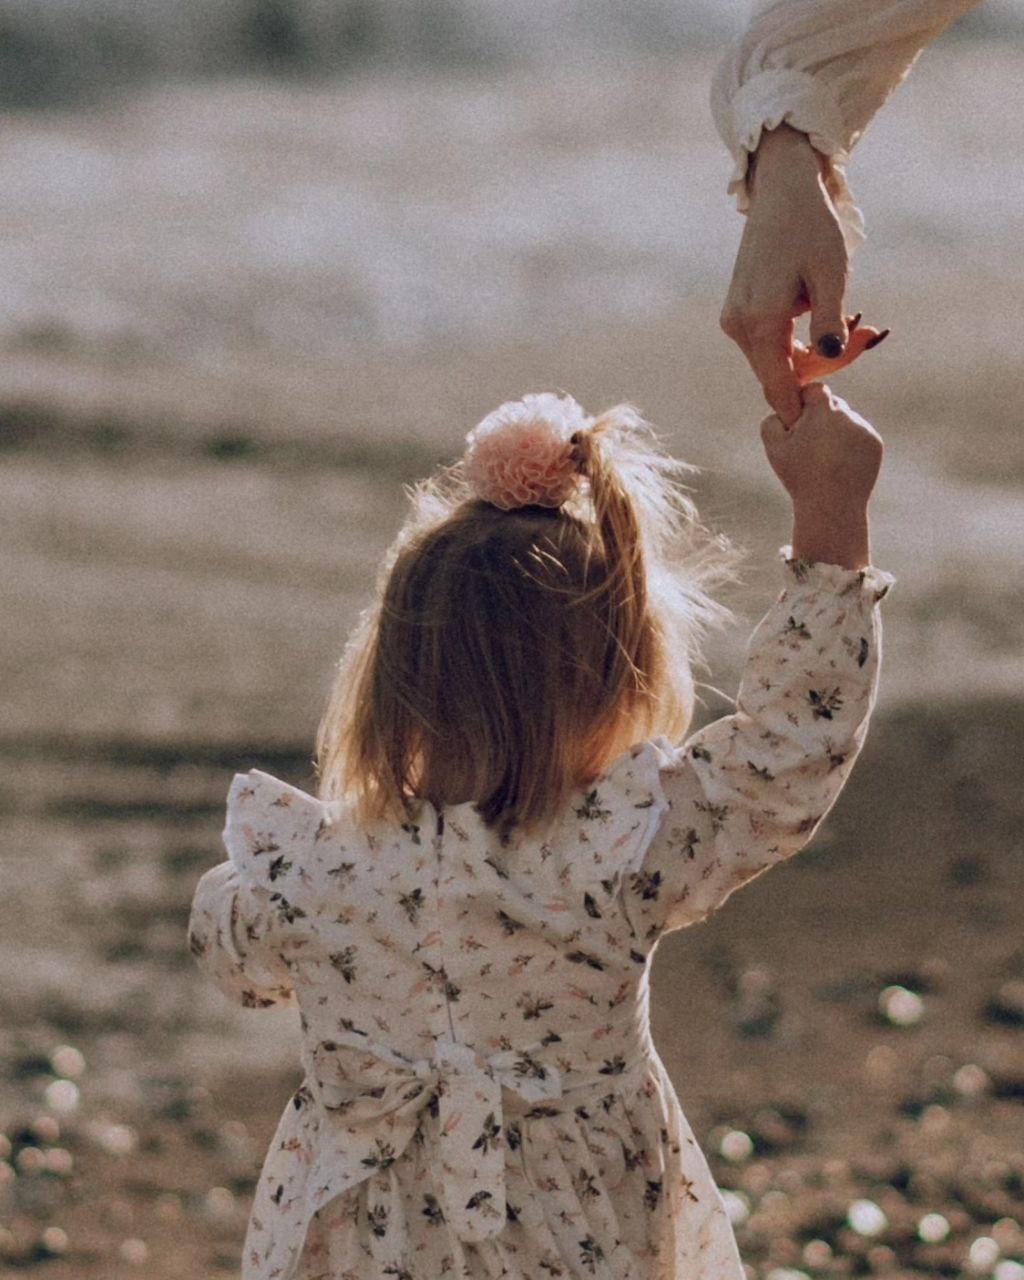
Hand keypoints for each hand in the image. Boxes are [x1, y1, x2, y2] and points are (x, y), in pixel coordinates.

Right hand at [721, 125, 851, 424]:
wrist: (782, 191)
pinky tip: (822, 314)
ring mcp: (733, 319)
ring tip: (853, 322)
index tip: (824, 415)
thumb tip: (830, 360)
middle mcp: (738, 324)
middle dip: (818, 369)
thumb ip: (830, 323)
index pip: (778, 383)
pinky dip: (794, 340)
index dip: (801, 403)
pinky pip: (767, 342)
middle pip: (777, 373)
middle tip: (867, 336)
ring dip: (808, 354)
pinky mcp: (737, 311)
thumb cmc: (812, 228)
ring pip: (772, 359)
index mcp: (760, 319)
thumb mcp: (832, 275)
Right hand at [760, 384, 882, 569]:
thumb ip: (772, 420)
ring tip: (823, 459)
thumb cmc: (799, 476)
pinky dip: (849, 445)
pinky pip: (859, 435)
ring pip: (846, 420)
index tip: (797, 418)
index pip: (814, 390)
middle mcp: (848, 415)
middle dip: (819, 418)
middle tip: (808, 442)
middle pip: (832, 404)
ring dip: (835, 432)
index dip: (803, 402)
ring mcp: (864, 429)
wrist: (832, 506)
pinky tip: (838, 465)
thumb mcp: (773, 448)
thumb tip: (782, 410)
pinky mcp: (875, 444)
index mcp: (824, 411)